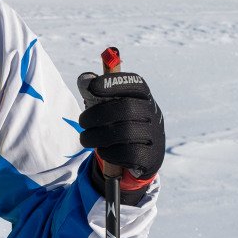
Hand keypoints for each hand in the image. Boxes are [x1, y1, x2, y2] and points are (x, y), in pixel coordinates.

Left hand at [77, 71, 164, 203]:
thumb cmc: (119, 125)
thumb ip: (95, 93)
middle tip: (81, 121)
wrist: (139, 158)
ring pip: (125, 133)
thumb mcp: (108, 108)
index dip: (114, 83)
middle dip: (97, 114)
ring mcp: (156, 136)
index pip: (135, 84)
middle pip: (126, 109)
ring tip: (85, 139)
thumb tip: (84, 79)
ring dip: (97, 136)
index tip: (91, 87)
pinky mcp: (152, 157)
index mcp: (144, 98)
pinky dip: (109, 153)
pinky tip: (102, 151)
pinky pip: (128, 154)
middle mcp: (154, 114)